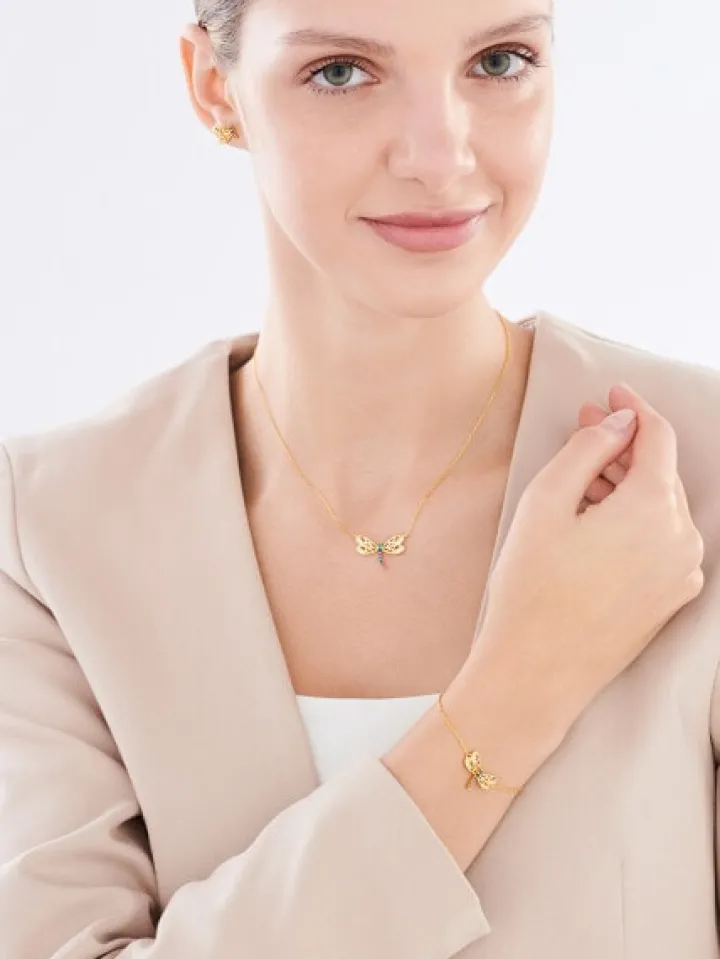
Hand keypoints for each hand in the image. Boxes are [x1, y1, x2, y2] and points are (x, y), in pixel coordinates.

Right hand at [475, 383, 704, 729]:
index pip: (657, 437)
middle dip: (623, 445)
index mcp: (655, 510)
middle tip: (586, 426)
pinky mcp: (671, 599)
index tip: (612, 391)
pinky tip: (597, 518)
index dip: (634, 407)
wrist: (536, 672)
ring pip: (660, 507)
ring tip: (582, 476)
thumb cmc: (533, 588)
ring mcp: (682, 574)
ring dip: (626, 483)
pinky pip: (660, 540)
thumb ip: (588, 449)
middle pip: (659, 472)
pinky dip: (634, 519)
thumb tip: (621, 421)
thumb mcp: (546, 502)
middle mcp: (683, 541)